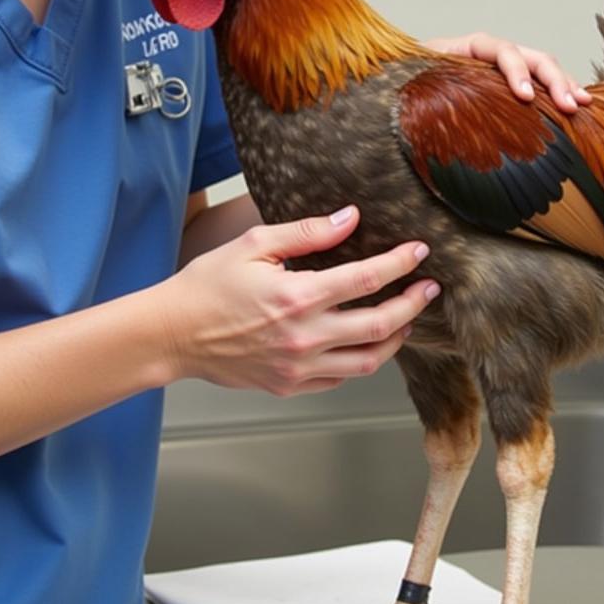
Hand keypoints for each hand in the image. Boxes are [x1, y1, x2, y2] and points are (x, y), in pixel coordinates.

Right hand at [156, 206, 438, 395]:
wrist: (173, 334)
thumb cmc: (208, 285)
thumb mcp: (254, 245)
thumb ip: (307, 232)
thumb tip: (350, 218)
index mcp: (297, 297)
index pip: (366, 279)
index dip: (399, 263)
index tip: (419, 251)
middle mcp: (304, 337)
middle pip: (380, 325)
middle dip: (413, 304)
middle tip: (430, 289)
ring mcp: (299, 367)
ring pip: (368, 361)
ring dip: (395, 338)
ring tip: (407, 319)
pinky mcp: (290, 386)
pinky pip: (341, 377)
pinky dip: (361, 360)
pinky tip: (365, 342)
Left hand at [425, 33, 591, 112]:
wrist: (409, 93)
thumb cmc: (410, 84)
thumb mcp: (413, 78)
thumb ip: (420, 78)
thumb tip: (413, 88)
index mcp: (468, 47)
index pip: (500, 49)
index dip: (516, 70)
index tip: (525, 98)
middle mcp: (493, 56)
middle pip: (533, 57)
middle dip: (554, 79)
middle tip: (569, 106)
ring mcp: (507, 72)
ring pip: (544, 69)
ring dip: (566, 85)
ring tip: (582, 105)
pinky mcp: (514, 90)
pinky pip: (543, 87)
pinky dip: (561, 95)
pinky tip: (578, 109)